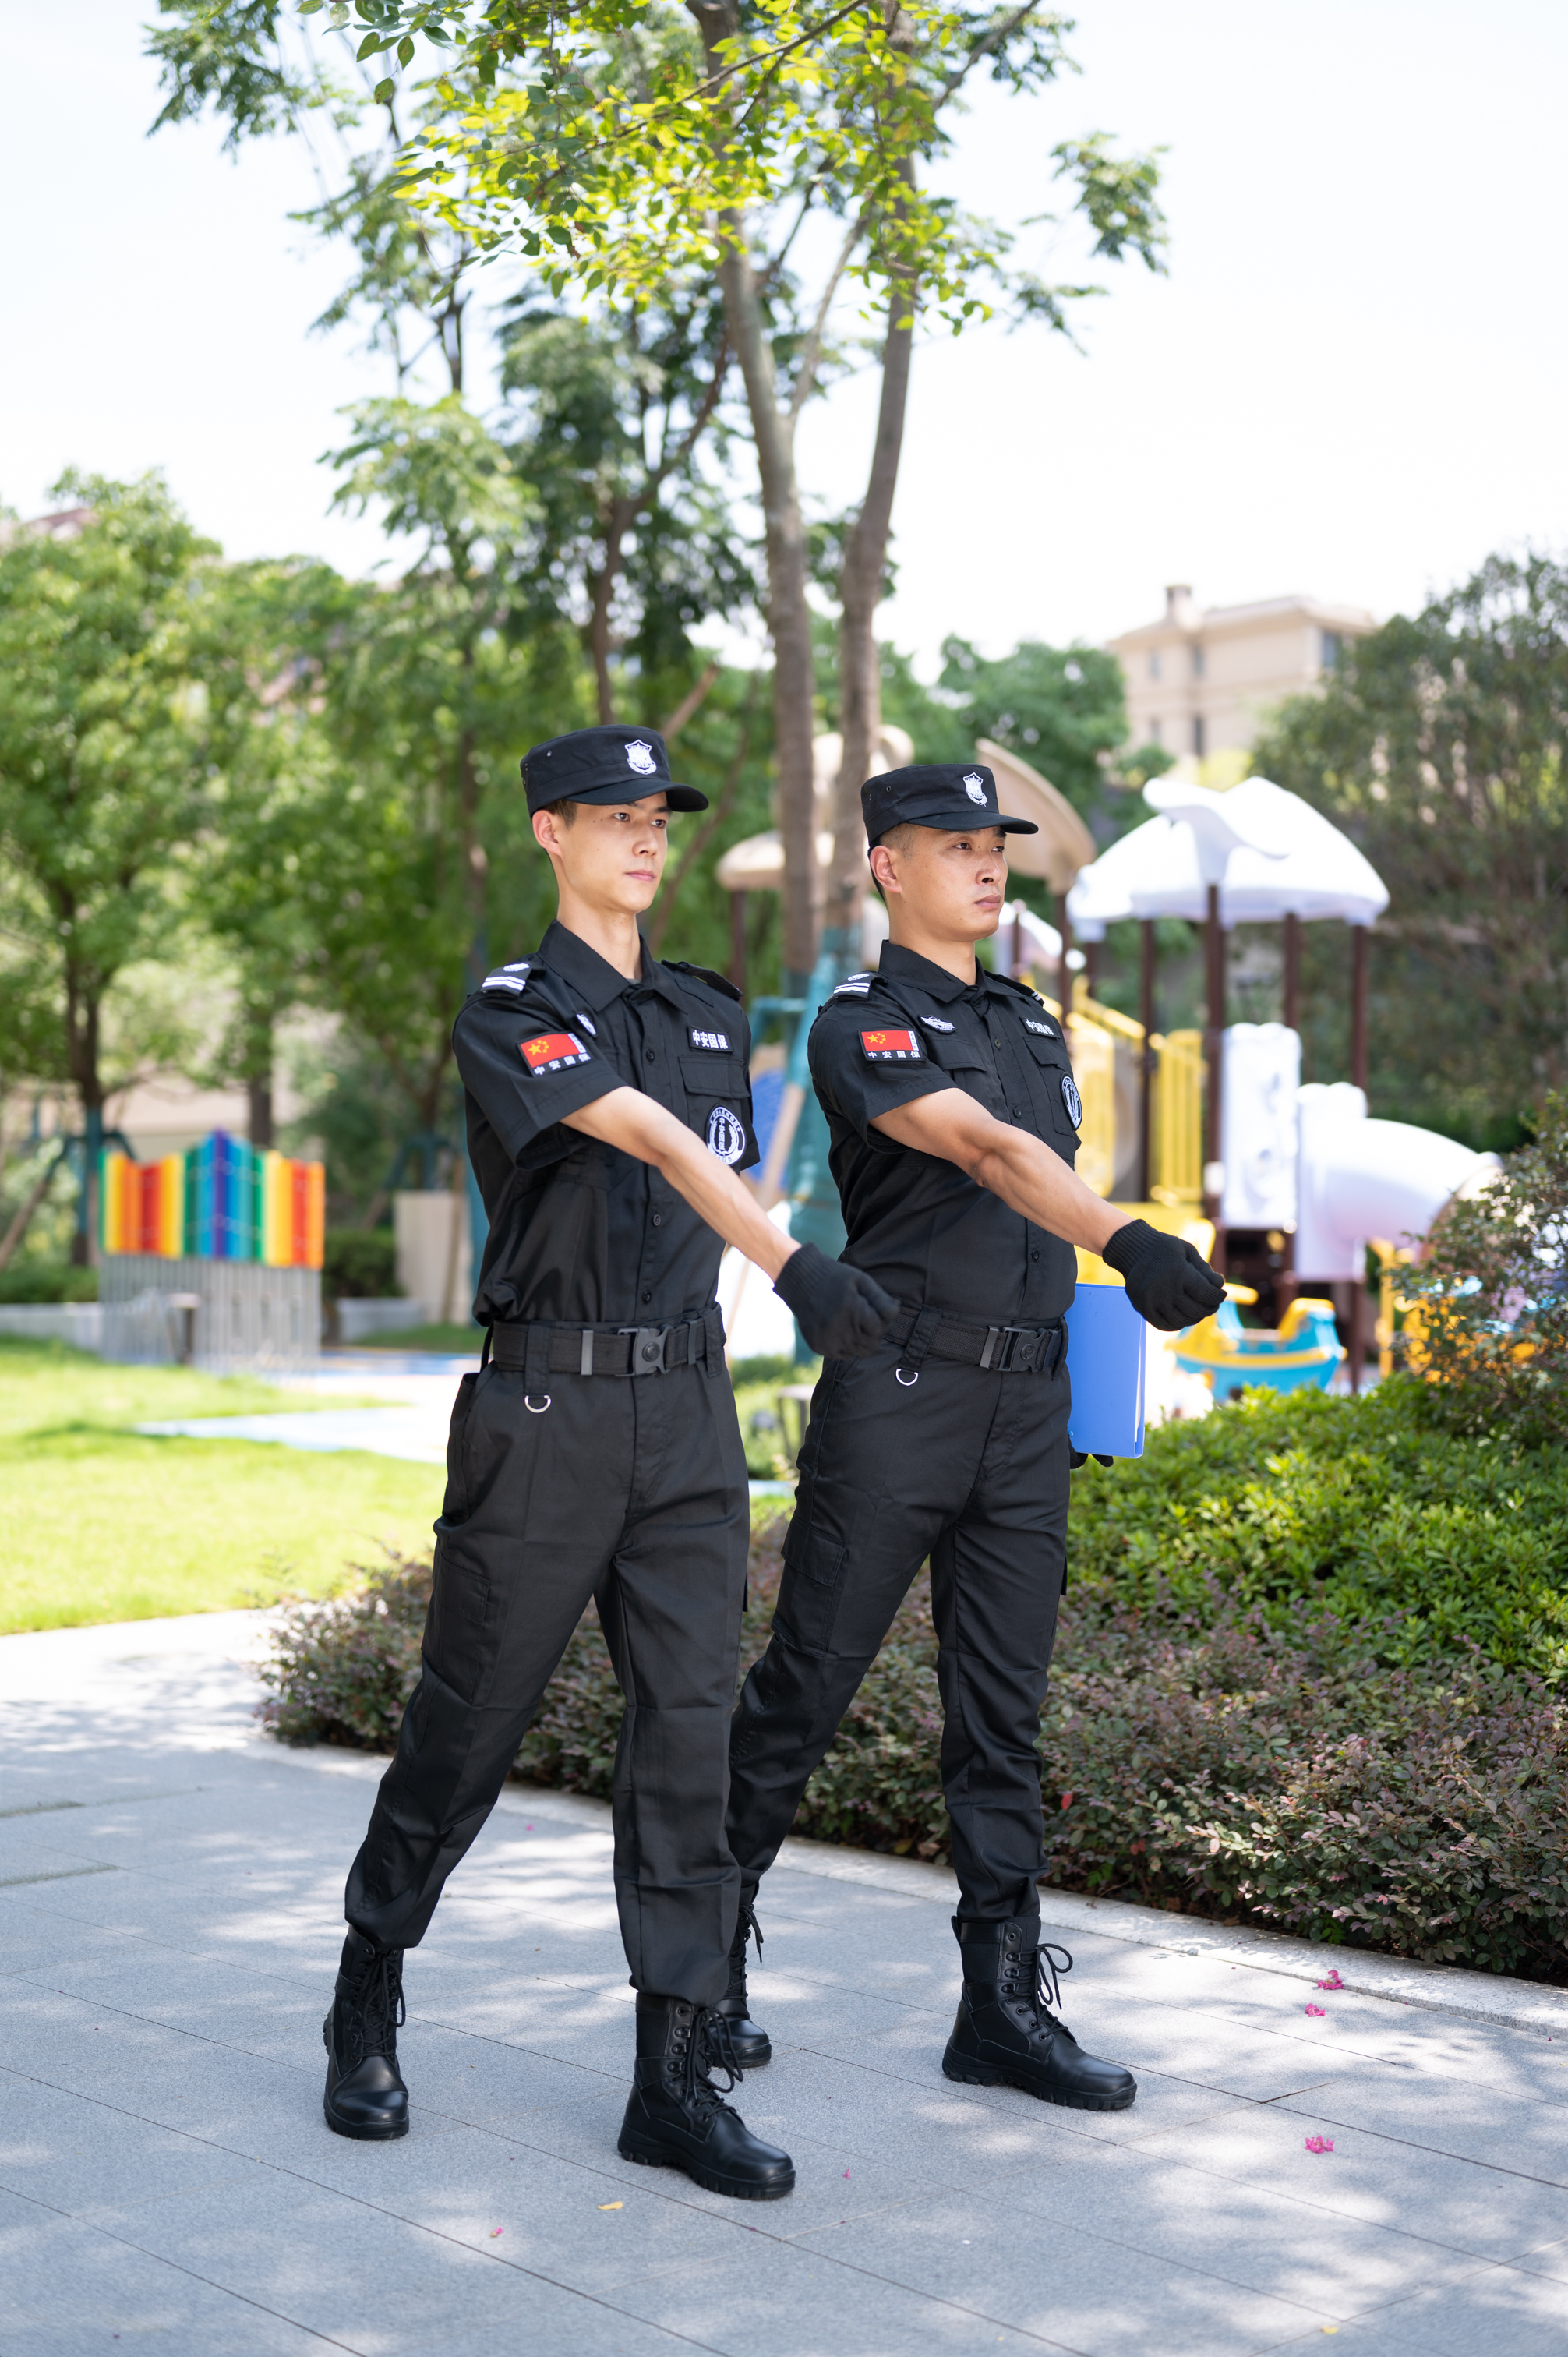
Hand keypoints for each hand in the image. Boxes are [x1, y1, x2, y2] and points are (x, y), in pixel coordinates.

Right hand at [773, 1242, 898, 1358]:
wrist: (800, 1280)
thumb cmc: (836, 1278)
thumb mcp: (861, 1280)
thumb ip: (881, 1299)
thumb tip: (896, 1312)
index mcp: (853, 1310)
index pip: (878, 1330)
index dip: (881, 1323)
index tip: (874, 1313)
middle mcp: (840, 1328)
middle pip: (869, 1345)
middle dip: (872, 1334)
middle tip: (864, 1320)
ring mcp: (827, 1339)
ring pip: (856, 1353)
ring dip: (859, 1342)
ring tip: (852, 1324)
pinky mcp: (818, 1345)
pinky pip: (840, 1355)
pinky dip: (844, 1346)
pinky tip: (838, 1329)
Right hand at [1101, 1219, 1225, 1330]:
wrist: (1132, 1249)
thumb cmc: (1165, 1249)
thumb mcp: (1188, 1251)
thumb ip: (1204, 1269)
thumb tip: (1219, 1286)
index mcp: (1177, 1271)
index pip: (1206, 1293)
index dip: (1217, 1296)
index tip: (1221, 1294)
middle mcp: (1163, 1288)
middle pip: (1195, 1310)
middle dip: (1209, 1308)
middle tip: (1213, 1304)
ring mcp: (1151, 1300)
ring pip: (1181, 1320)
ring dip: (1195, 1318)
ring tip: (1199, 1310)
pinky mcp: (1142, 1307)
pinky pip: (1164, 1325)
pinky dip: (1177, 1324)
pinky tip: (1184, 1316)